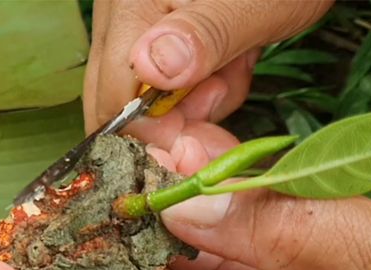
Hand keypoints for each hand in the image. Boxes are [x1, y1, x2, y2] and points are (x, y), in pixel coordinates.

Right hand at [83, 0, 331, 170]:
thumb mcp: (255, 7)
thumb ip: (205, 36)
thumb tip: (150, 69)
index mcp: (134, 2)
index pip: (114, 95)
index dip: (154, 137)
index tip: (201, 154)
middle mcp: (127, 12)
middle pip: (126, 100)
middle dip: (180, 123)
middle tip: (227, 110)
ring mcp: (148, 24)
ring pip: (156, 96)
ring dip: (203, 101)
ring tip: (239, 66)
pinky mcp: (174, 33)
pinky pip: (180, 80)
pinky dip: (213, 84)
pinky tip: (237, 60)